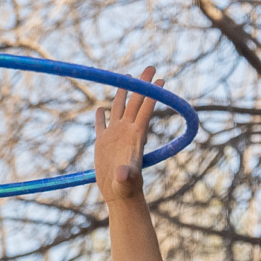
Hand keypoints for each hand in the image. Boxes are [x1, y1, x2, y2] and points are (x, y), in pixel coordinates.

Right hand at [92, 68, 161, 198]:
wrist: (118, 194)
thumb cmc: (125, 189)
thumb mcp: (125, 181)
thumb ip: (126, 175)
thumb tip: (123, 173)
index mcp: (135, 136)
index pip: (145, 110)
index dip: (152, 94)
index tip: (160, 79)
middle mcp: (126, 131)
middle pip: (135, 102)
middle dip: (142, 85)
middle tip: (151, 66)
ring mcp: (115, 136)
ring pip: (119, 108)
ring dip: (124, 93)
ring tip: (128, 77)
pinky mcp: (103, 144)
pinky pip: (102, 126)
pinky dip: (101, 117)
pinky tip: (100, 109)